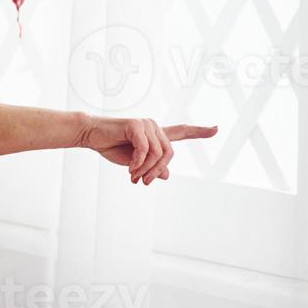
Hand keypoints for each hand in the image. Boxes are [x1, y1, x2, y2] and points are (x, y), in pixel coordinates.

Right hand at [79, 118, 217, 183]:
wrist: (92, 135)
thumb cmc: (111, 146)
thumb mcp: (134, 163)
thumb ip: (151, 167)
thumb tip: (166, 174)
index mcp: (155, 134)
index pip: (181, 132)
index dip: (199, 131)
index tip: (216, 129)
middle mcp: (154, 126)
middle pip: (169, 154)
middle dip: (156, 171)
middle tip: (143, 182)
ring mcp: (147, 124)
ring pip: (158, 154)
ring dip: (146, 170)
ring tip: (134, 177)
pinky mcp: (137, 125)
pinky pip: (145, 150)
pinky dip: (138, 163)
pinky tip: (130, 168)